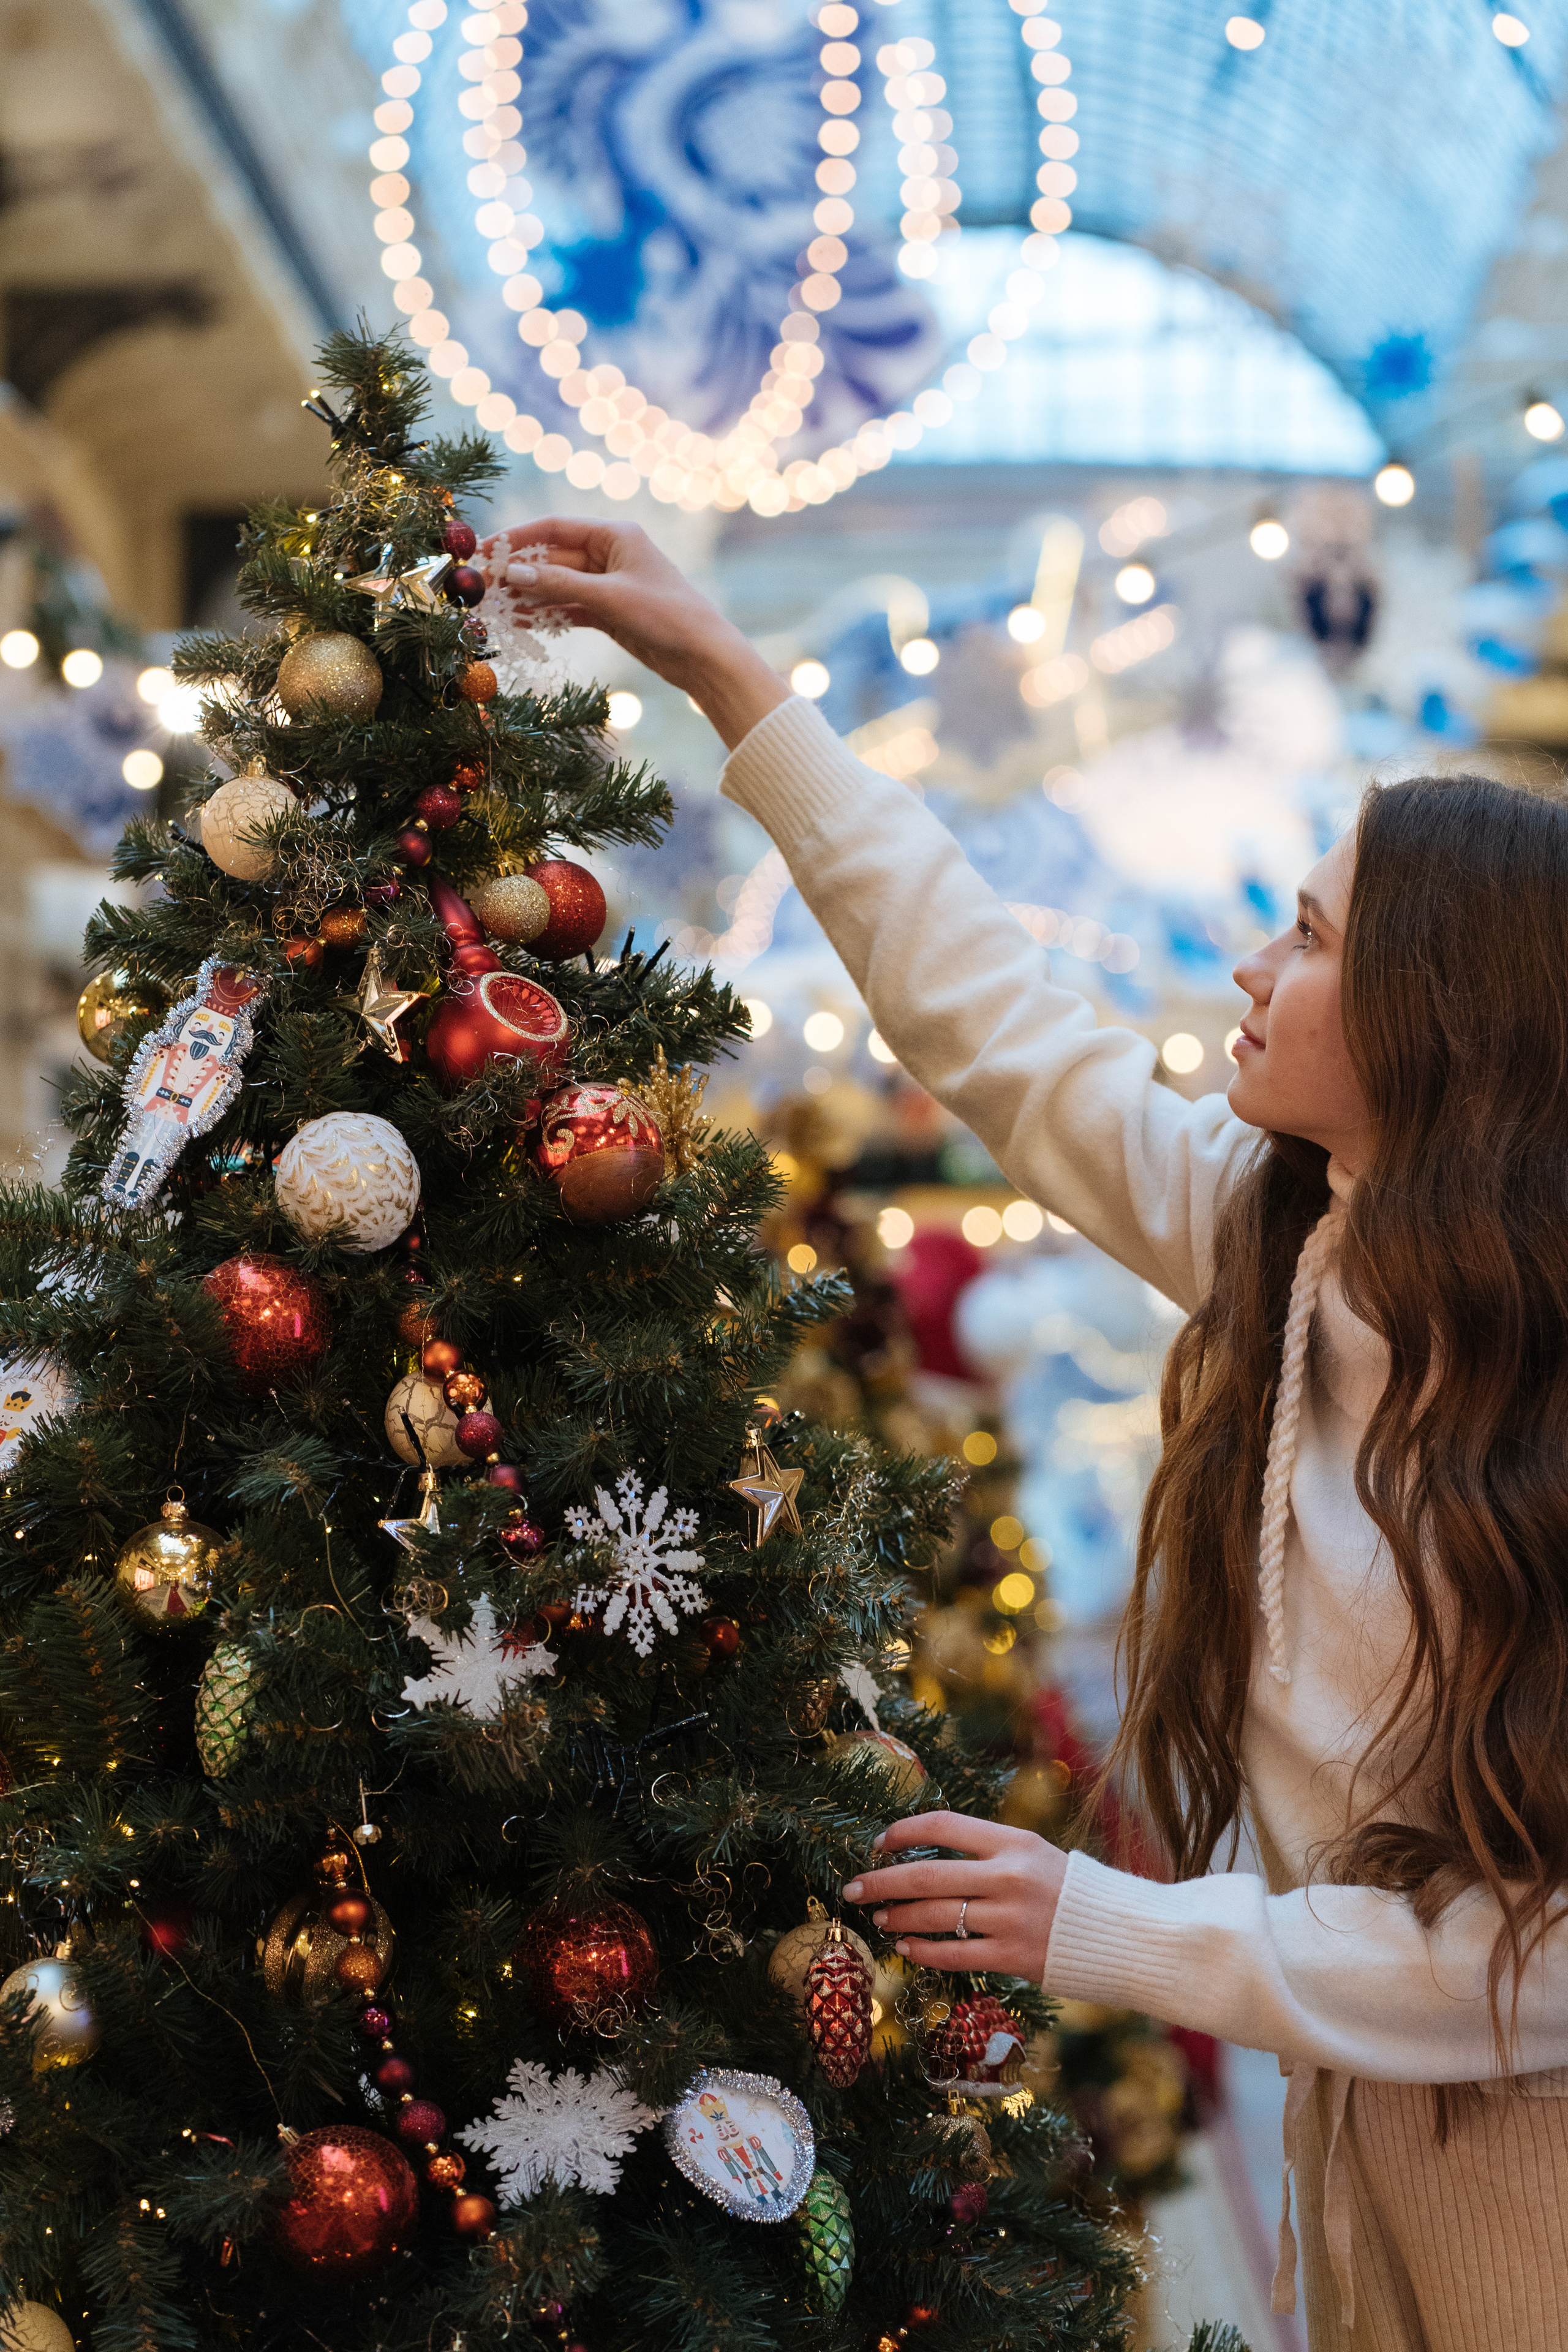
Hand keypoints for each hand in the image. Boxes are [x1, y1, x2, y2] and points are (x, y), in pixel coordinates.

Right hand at [477, 517, 790, 748]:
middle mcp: (610, 554)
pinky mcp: (610, 612)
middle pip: (553, 559)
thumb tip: (511, 574)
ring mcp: (609, 584)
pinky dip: (548, 614)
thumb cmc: (665, 615)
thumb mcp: (608, 597)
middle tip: (480, 588)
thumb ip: (559, 585)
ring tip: (492, 608)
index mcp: (614, 535)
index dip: (516, 538)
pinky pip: (570, 607)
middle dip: (518, 573)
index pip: (554, 529)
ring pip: (558, 586)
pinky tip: (520, 622)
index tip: (483, 551)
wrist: (704, 656)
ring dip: (528, 596)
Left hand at [840, 1810, 1068, 1979]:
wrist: (1119, 1933)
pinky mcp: (1013, 1957)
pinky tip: (906, 1948)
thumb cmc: (1068, 1890)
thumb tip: (927, 1854)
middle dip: (881, 1882)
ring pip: (935, 1916)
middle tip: (852, 1888)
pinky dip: (924, 1951)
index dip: (903, 1832)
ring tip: (879, 1918)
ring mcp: (1010, 1919)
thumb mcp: (1032, 1853)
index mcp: (1013, 1842)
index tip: (878, 1842)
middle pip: (926, 1875)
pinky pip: (955, 1954)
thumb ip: (987, 1852)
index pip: (943, 1826)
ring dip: (899, 1917)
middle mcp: (1008, 1877)